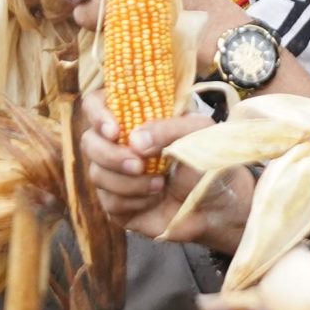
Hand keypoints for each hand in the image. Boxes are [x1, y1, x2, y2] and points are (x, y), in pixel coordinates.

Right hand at [78, 97, 249, 252]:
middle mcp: (120, 145)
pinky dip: (133, 201)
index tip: (114, 130)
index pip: (97, 104)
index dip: (98, 114)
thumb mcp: (199, 132)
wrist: (220, 205)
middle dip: (111, 155)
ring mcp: (116, 176)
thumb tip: (134, 140)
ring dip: (128, 181)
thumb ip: (168, 129)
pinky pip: (109, 202)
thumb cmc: (209, 161)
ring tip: (159, 184)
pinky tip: (154, 198)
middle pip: (89, 142)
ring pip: (97, 174)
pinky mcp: (118, 205)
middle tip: (139, 164)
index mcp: (136, 118)